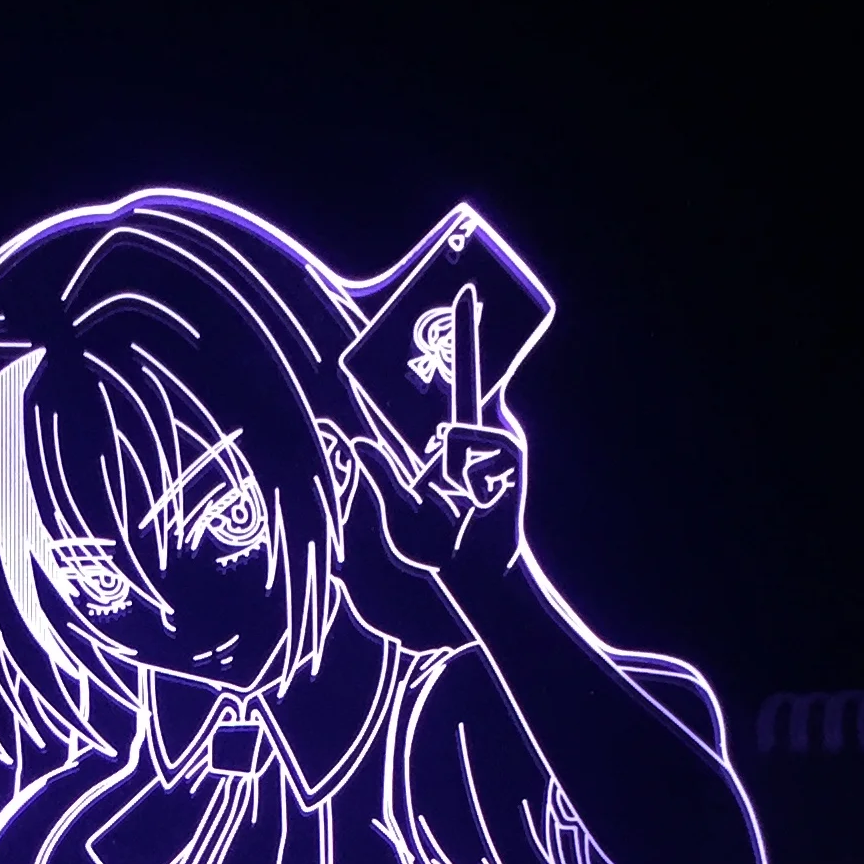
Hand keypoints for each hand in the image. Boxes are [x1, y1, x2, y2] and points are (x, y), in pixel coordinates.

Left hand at [349, 284, 526, 590]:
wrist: (477, 571)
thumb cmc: (439, 547)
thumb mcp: (398, 509)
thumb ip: (379, 473)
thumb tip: (354, 439)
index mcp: (442, 444)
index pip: (439, 391)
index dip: (431, 363)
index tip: (442, 311)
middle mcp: (471, 434)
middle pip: (468, 376)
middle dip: (467, 332)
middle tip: (468, 292)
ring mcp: (493, 442)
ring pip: (457, 430)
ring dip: (452, 473)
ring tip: (464, 500)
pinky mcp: (510, 452)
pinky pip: (475, 444)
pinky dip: (468, 473)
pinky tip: (480, 498)